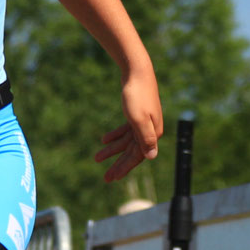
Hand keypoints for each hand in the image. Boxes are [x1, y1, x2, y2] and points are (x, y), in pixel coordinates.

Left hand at [93, 65, 162, 182]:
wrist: (137, 71)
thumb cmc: (137, 94)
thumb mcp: (138, 119)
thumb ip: (144, 138)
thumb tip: (151, 157)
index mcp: (152, 133)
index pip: (137, 156)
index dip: (124, 168)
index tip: (112, 178)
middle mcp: (150, 130)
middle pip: (132, 152)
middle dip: (118, 164)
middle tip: (105, 178)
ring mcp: (144, 122)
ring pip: (127, 141)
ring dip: (113, 150)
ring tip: (97, 158)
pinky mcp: (137, 114)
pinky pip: (126, 130)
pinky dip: (115, 136)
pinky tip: (104, 140)